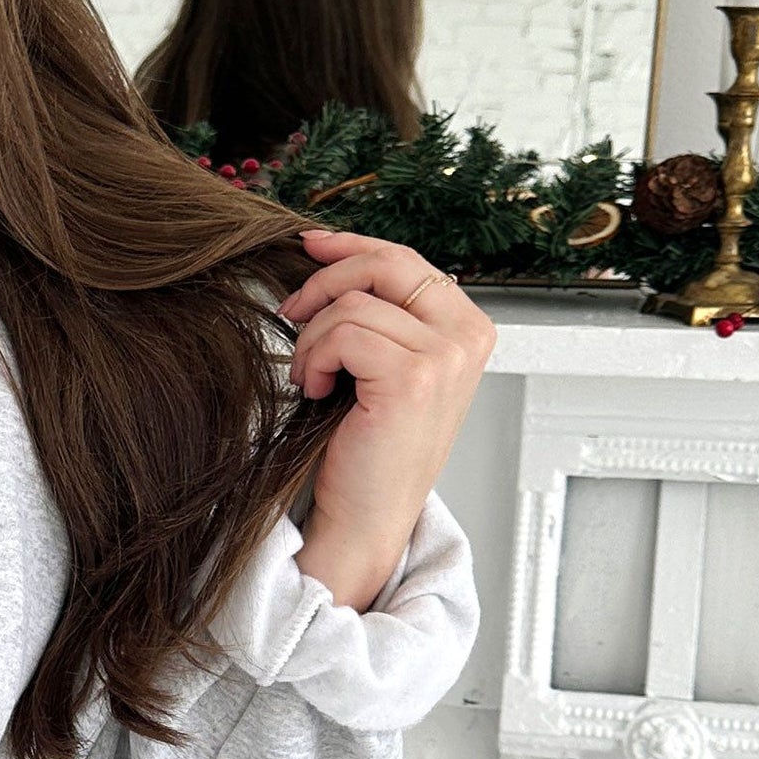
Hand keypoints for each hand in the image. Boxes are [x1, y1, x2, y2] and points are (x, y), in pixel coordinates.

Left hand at [276, 227, 494, 609]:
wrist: (366, 513)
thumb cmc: (366, 443)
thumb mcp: (380, 362)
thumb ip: (377, 310)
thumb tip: (326, 251)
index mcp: (467, 326)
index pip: (405, 258)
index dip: (350, 247)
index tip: (309, 245)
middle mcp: (468, 336)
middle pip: (385, 264)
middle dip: (324, 281)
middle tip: (290, 314)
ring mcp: (447, 356)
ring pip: (353, 304)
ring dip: (312, 339)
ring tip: (311, 377)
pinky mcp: (415, 378)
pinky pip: (343, 333)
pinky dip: (314, 359)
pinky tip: (317, 391)